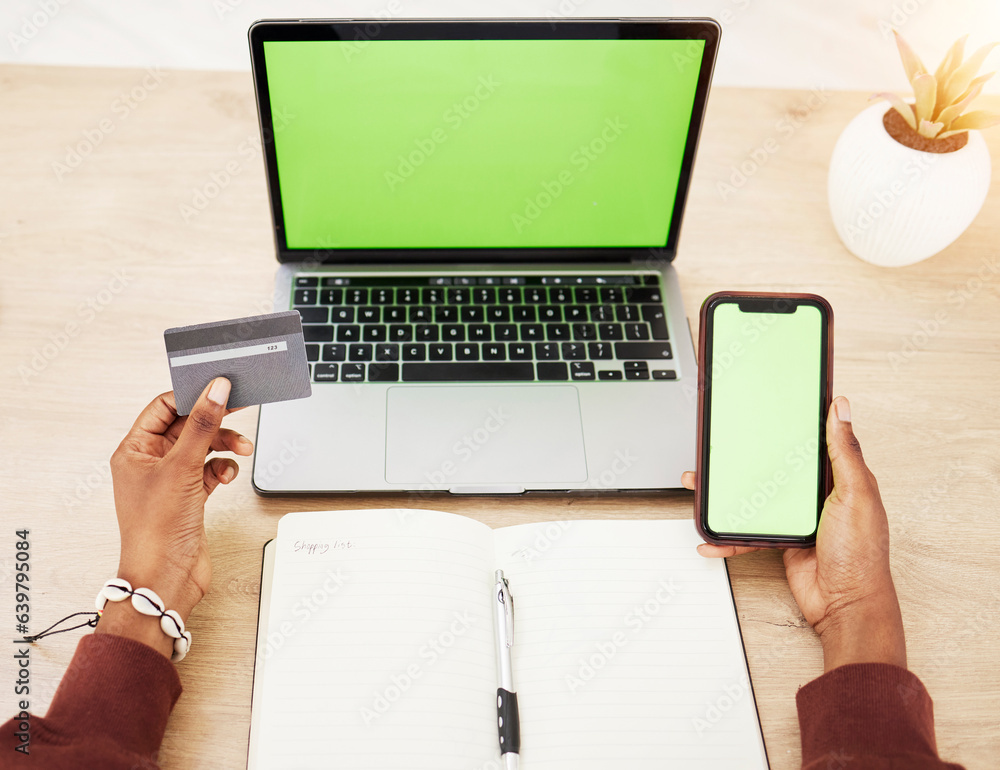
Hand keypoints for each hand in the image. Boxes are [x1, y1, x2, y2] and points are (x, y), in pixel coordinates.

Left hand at [96, 379, 252, 656]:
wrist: (166, 578)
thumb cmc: (156, 531)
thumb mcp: (182, 467)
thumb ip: (202, 425)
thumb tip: (215, 390)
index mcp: (134, 450)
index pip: (163, 407)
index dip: (192, 396)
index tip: (219, 389)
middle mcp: (150, 463)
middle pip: (188, 426)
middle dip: (215, 422)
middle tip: (241, 409)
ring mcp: (171, 481)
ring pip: (203, 447)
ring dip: (225, 445)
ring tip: (241, 449)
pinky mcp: (190, 497)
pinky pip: (211, 470)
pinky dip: (223, 469)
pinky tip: (228, 474)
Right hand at [685, 396, 905, 671]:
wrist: (846, 605)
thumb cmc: (862, 554)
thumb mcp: (856, 494)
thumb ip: (846, 451)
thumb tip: (843, 409)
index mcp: (838, 477)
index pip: (812, 441)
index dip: (793, 423)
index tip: (771, 407)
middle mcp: (815, 495)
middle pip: (773, 468)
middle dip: (745, 457)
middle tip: (721, 446)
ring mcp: (796, 518)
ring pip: (753, 499)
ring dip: (726, 495)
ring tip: (700, 485)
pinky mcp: (780, 540)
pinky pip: (747, 534)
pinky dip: (727, 538)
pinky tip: (711, 538)